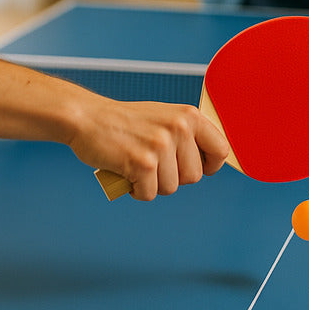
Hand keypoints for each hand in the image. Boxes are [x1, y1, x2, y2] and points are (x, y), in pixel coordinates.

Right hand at [67, 98, 228, 200]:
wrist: (87, 118)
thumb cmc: (125, 122)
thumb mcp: (163, 117)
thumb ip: (186, 134)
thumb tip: (212, 161)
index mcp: (188, 115)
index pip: (221, 149)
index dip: (210, 165)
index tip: (196, 167)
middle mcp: (179, 127)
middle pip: (194, 176)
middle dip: (173, 176)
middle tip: (152, 162)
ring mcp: (161, 145)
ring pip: (171, 188)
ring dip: (152, 183)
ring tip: (136, 164)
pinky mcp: (143, 163)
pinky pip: (148, 194)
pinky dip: (135, 190)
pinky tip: (126, 172)